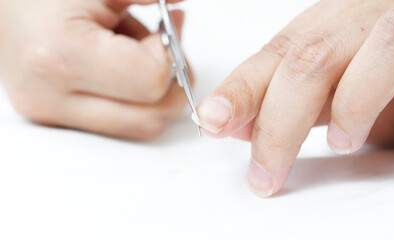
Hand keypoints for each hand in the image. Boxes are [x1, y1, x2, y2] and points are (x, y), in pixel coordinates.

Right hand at [0, 0, 187, 139]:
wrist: (2, 5)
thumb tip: (184, 2)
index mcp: (59, 56)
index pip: (150, 82)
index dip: (170, 54)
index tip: (167, 27)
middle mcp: (50, 97)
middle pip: (149, 118)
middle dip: (172, 83)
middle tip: (169, 46)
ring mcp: (49, 113)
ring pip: (137, 127)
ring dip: (154, 93)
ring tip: (137, 51)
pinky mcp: (53, 118)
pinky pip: (117, 123)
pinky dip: (133, 99)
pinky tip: (121, 67)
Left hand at [197, 0, 393, 196]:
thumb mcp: (350, 102)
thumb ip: (301, 110)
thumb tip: (243, 124)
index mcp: (329, 30)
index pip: (271, 55)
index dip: (239, 88)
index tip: (212, 121)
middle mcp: (352, 16)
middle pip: (286, 56)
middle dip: (258, 113)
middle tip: (256, 170)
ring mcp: (390, 15)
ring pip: (318, 56)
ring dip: (291, 117)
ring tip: (288, 161)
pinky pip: (390, 48)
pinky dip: (359, 98)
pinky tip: (349, 136)